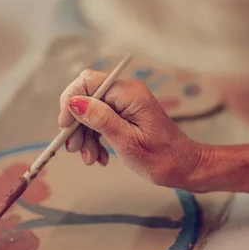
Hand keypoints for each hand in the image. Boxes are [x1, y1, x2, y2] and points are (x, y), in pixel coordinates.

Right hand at [58, 69, 202, 187]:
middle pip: (86, 98)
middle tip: (75, 150)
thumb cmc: (161, 158)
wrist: (184, 167)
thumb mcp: (127, 142)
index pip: (87, 82)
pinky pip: (100, 121)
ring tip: (91, 159)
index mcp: (129, 93)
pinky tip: (100, 157)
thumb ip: (100, 120)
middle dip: (76, 124)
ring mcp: (126, 103)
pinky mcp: (126, 114)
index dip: (70, 102)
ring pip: (90, 112)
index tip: (65, 128)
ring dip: (85, 136)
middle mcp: (127, 92)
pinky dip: (95, 139)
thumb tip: (74, 102)